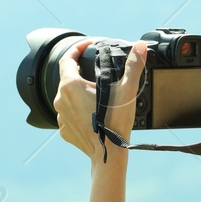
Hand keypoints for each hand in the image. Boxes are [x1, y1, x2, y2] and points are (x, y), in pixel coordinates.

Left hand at [54, 39, 146, 161]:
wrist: (108, 154)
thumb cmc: (115, 122)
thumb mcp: (127, 89)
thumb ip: (133, 65)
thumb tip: (140, 47)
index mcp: (71, 85)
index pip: (68, 59)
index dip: (77, 49)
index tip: (86, 46)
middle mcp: (60, 99)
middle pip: (68, 78)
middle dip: (81, 72)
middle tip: (96, 72)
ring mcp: (61, 116)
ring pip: (67, 97)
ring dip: (79, 93)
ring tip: (96, 95)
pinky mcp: (65, 130)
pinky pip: (69, 115)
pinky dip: (78, 111)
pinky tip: (92, 113)